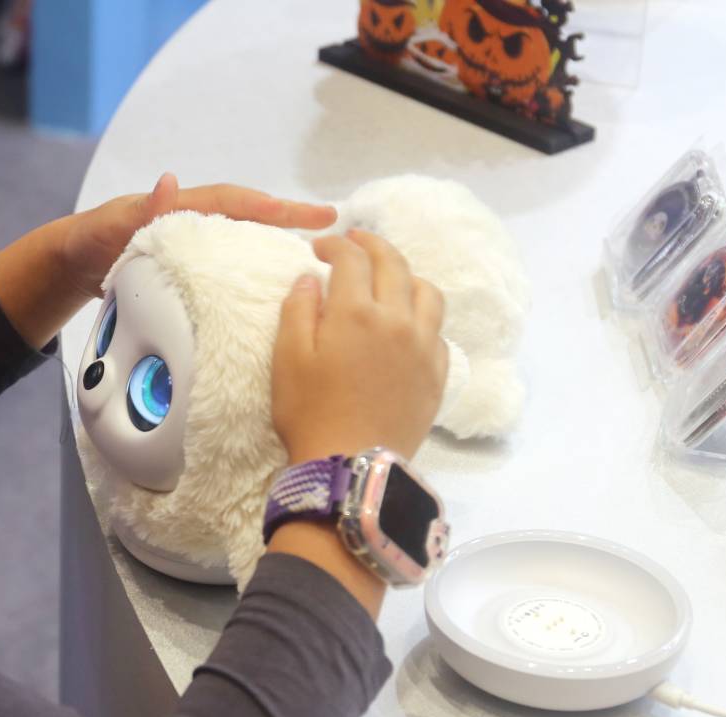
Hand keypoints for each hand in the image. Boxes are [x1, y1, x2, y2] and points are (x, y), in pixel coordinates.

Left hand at [55, 173, 337, 298]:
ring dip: (276, 246)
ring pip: (242, 240)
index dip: (275, 207)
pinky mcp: (186, 268)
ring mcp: (192, 245)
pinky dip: (251, 270)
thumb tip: (168, 180)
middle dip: (290, 222)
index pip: (236, 203)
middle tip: (333, 232)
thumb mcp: (110, 226)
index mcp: (182, 208)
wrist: (68, 265)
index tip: (313, 216)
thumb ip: (140, 210)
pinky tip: (270, 291)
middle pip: (250, 219)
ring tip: (314, 261)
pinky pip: (226, 265)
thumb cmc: (87, 241)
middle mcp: (194, 222)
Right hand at [272, 230, 448, 463]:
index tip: (319, 249)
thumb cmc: (309, 413)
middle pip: (394, 264)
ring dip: (407, 275)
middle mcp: (397, 320)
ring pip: (427, 293)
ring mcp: (424, 347)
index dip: (335, 245)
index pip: (351, 258)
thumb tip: (311, 278)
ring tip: (390, 278)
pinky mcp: (437, 374)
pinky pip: (438, 331)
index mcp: (356, 312)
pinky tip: (408, 325)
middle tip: (356, 241)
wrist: (351, 466)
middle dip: (373, 245)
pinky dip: (422, 317)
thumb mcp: (287, 359)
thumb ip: (298, 310)